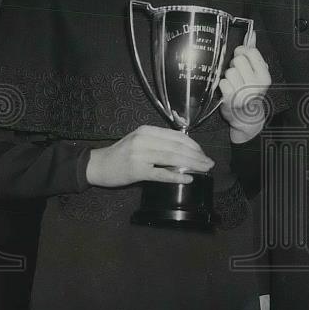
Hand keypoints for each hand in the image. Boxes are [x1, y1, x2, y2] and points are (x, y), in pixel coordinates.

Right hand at [86, 125, 213, 187]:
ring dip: (192, 165)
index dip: (194, 145)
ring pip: (173, 159)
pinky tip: (188, 178)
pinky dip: (176, 176)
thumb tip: (185, 150)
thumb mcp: (140, 140)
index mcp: (148, 131)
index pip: (177, 136)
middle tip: (210, 163)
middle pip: (178, 147)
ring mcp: (140, 155)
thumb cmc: (122, 153)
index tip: (204, 153)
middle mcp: (145, 140)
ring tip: (204, 170)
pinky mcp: (137, 171)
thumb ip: (159, 142)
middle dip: (197, 156)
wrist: (98, 164)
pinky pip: (161, 174)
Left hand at [219, 42, 270, 143]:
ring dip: (228, 76)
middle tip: (238, 74)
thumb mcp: (258, 73)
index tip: (243, 59)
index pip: (251, 52)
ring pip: (229, 71)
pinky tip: (228, 90)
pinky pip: (222, 82)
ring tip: (233, 83)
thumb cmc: (251, 91)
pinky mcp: (230, 98)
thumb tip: (251, 34)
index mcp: (264, 76)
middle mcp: (256, 84)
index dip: (243, 53)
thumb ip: (254, 53)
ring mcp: (243, 92)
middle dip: (235, 65)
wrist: (246, 116)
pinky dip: (223, 85)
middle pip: (238, 60)